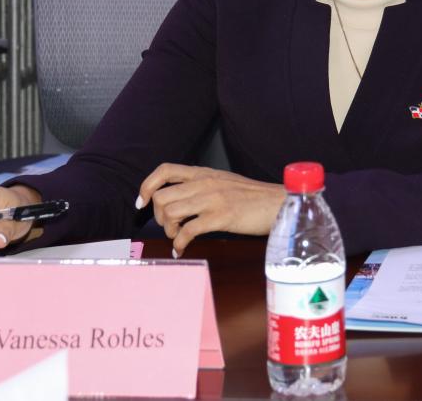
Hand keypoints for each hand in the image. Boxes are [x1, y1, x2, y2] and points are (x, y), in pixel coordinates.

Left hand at [136, 164, 285, 256]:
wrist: (279, 203)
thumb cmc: (254, 197)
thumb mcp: (225, 182)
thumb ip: (203, 186)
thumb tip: (181, 200)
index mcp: (204, 173)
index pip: (165, 170)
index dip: (147, 186)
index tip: (141, 202)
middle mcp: (205, 182)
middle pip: (162, 197)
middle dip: (159, 218)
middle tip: (170, 228)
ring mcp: (212, 199)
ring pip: (171, 213)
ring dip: (169, 231)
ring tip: (178, 238)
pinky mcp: (221, 217)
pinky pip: (187, 231)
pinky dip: (179, 244)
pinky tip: (182, 250)